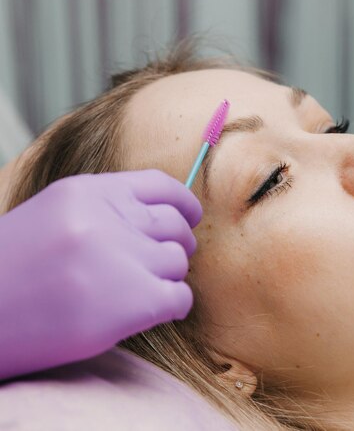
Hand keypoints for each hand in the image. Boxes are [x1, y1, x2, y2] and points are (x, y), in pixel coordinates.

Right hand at [0, 170, 202, 379]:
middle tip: (161, 263)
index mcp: (85, 192)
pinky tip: (150, 313)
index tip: (192, 218)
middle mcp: (106, 220)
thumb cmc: (10, 273)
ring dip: (168, 278)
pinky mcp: (131, 303)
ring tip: (138, 291)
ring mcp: (120, 260)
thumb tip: (161, 219)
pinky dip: (173, 306)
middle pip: (176, 226)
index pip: (161, 186)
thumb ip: (104, 210)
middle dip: (177, 245)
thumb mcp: (52, 216)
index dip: (184, 204)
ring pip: (179, 263)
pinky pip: (181, 298)